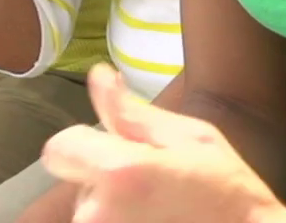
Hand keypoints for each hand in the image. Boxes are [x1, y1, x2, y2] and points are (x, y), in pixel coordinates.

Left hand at [42, 65, 285, 222]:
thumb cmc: (226, 192)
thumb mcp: (190, 138)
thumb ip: (134, 113)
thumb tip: (98, 76)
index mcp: (118, 173)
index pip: (59, 148)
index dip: (86, 143)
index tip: (119, 151)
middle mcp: (97, 215)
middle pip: (77, 181)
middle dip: (105, 178)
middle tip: (154, 185)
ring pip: (88, 211)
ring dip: (111, 207)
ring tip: (158, 209)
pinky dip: (121, 222)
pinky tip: (157, 221)